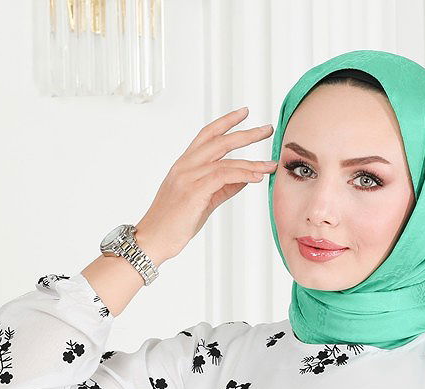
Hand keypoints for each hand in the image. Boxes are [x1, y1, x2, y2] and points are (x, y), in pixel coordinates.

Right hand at [134, 105, 277, 265]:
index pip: (207, 135)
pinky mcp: (193, 192)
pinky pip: (223, 177)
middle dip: (246, 133)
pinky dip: (243, 174)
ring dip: (252, 161)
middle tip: (267, 129)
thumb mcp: (202, 200)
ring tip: (271, 164)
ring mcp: (188, 177)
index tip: (244, 113)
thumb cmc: (174, 223)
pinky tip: (257, 177)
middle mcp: (185, 166)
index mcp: (185, 164)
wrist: (153, 239)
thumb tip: (244, 178)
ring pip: (225, 160)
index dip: (226, 122)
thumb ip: (223, 187)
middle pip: (219, 141)